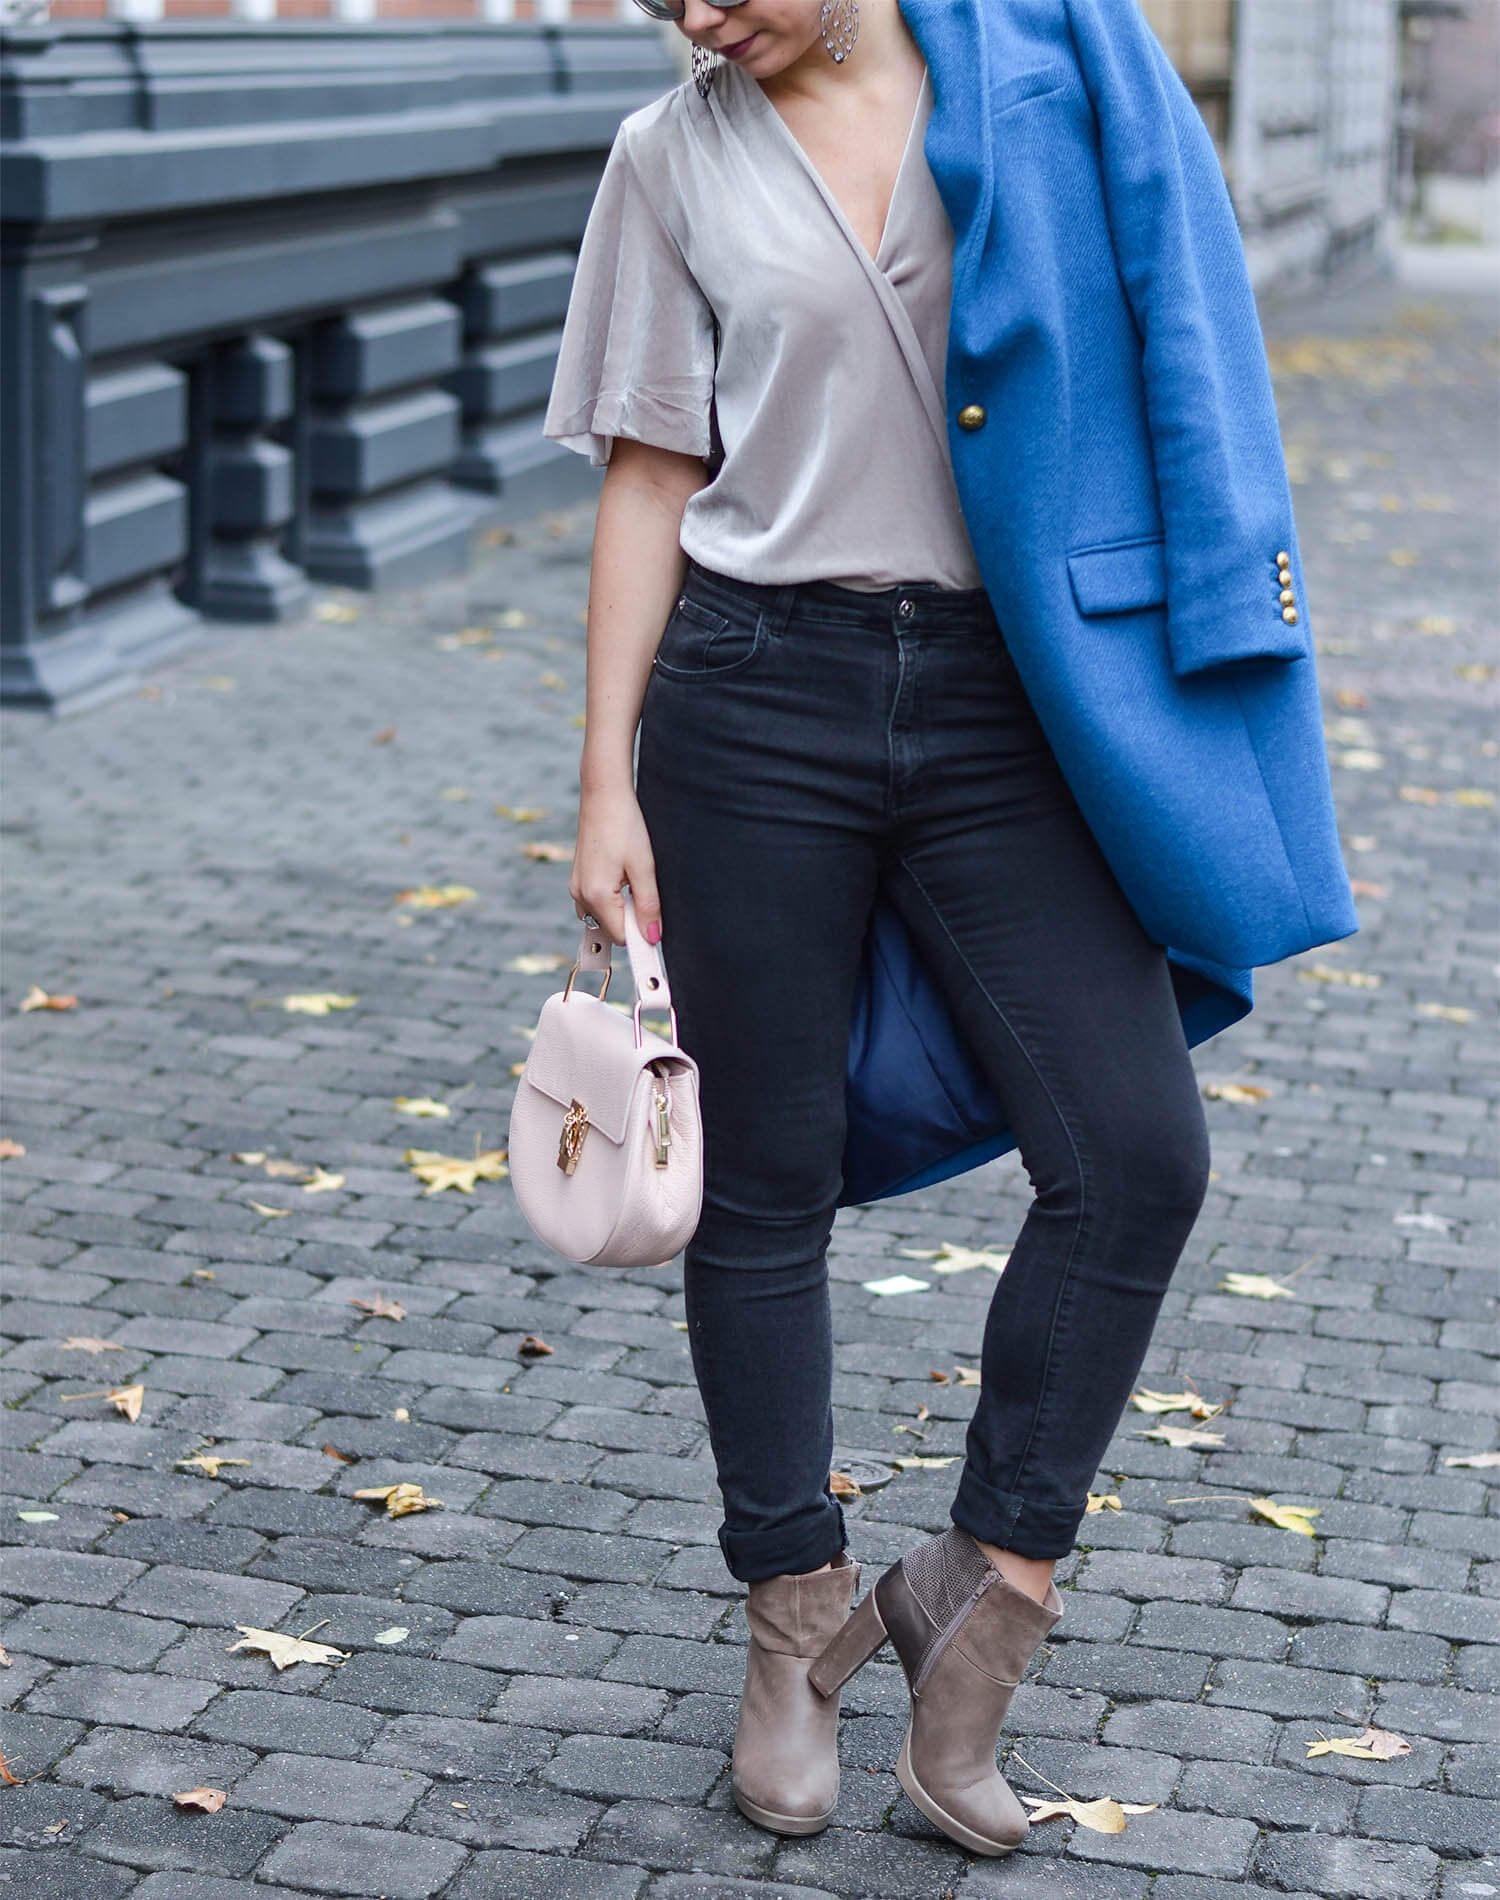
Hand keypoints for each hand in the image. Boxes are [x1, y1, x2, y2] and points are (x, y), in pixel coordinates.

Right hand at [570, 784, 661, 946]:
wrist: (603, 795)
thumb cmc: (625, 825)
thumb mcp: (644, 867)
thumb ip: (648, 906)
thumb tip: (653, 937)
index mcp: (597, 895)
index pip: (622, 937)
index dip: (641, 936)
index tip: (657, 933)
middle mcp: (581, 895)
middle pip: (611, 929)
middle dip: (631, 921)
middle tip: (647, 892)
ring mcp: (576, 887)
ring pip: (603, 917)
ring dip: (621, 910)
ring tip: (634, 881)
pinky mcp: (577, 878)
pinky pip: (596, 903)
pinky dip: (612, 900)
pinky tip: (623, 877)